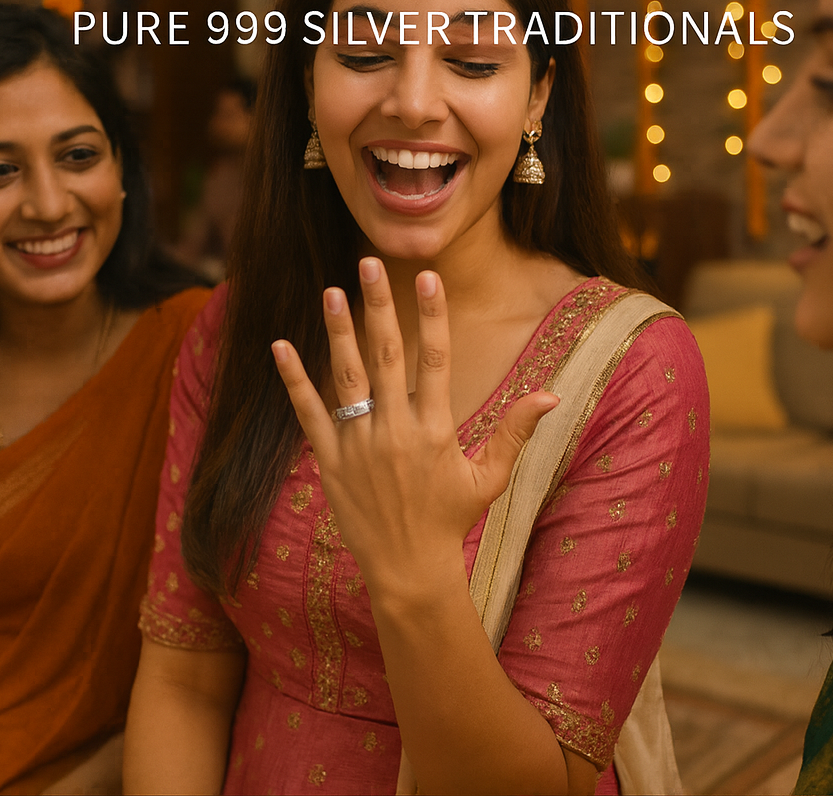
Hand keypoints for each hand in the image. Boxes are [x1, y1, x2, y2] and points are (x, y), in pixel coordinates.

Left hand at [272, 257, 558, 601]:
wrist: (408, 569)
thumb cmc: (451, 519)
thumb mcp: (490, 478)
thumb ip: (515, 431)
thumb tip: (552, 394)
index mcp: (435, 429)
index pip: (434, 359)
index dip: (431, 315)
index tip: (427, 276)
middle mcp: (395, 430)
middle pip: (387, 355)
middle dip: (379, 306)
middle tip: (370, 262)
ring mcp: (359, 445)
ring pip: (347, 377)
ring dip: (339, 331)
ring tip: (333, 290)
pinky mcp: (330, 461)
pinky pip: (308, 413)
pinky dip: (294, 379)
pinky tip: (280, 346)